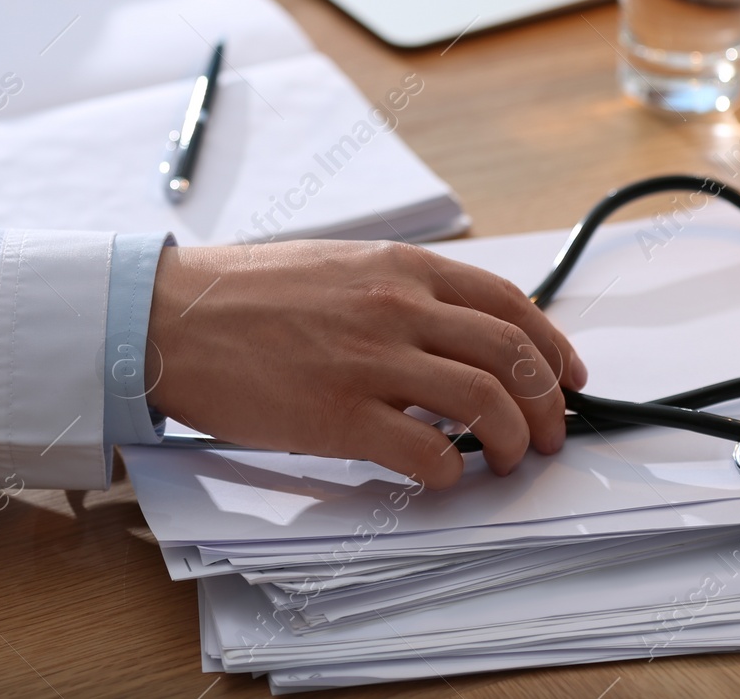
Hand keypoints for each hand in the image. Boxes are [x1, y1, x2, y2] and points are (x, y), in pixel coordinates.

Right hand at [144, 240, 586, 488]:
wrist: (171, 318)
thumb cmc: (247, 295)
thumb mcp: (340, 267)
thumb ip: (401, 291)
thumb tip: (456, 334)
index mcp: (402, 267)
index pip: (510, 305)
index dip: (554, 347)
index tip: (569, 377)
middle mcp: (398, 307)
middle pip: (513, 356)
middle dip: (549, 403)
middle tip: (549, 434)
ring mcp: (371, 361)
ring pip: (485, 404)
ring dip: (511, 441)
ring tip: (504, 460)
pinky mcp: (340, 416)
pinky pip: (426, 453)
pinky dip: (450, 471)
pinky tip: (440, 473)